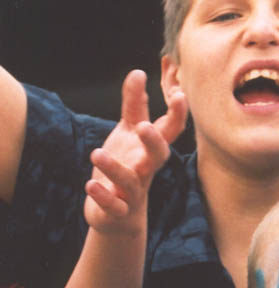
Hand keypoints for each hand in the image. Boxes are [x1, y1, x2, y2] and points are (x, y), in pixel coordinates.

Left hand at [84, 70, 187, 233]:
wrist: (117, 215)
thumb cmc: (126, 167)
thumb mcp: (127, 134)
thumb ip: (134, 104)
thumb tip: (138, 72)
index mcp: (150, 149)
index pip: (170, 130)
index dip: (177, 114)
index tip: (179, 94)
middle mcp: (146, 169)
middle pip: (159, 156)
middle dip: (154, 142)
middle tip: (143, 127)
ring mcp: (134, 191)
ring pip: (132, 181)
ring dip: (116, 168)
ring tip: (96, 153)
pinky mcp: (118, 210)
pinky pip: (115, 205)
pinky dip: (104, 196)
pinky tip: (90, 185)